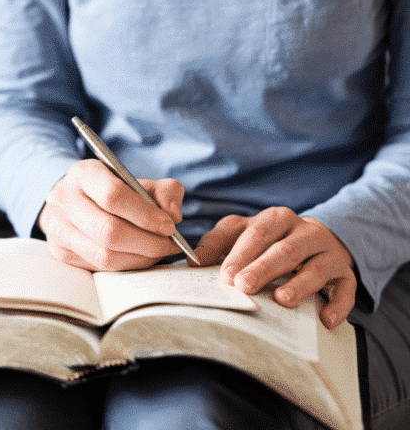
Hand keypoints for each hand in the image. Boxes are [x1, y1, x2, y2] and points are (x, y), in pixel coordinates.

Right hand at [38, 159, 182, 270]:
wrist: (75, 201)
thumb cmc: (112, 190)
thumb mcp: (140, 181)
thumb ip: (165, 191)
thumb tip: (173, 216)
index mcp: (83, 173)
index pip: (113, 196)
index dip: (145, 214)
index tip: (169, 225)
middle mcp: (64, 200)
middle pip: (108, 231)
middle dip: (147, 242)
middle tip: (170, 244)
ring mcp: (58, 229)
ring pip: (104, 255)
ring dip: (140, 258)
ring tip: (159, 251)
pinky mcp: (60, 253)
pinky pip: (100, 268)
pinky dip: (127, 266)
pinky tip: (141, 257)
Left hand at [190, 207, 356, 328]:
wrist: (317, 241)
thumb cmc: (270, 241)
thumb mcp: (243, 234)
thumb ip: (217, 243)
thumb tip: (192, 262)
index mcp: (277, 219)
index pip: (257, 233)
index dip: (241, 254)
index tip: (225, 276)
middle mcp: (306, 232)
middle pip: (284, 250)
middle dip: (264, 268)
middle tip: (244, 286)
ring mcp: (329, 253)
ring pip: (316, 268)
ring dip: (299, 284)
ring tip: (281, 300)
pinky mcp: (345, 274)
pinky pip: (346, 289)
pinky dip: (337, 305)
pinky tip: (324, 320)